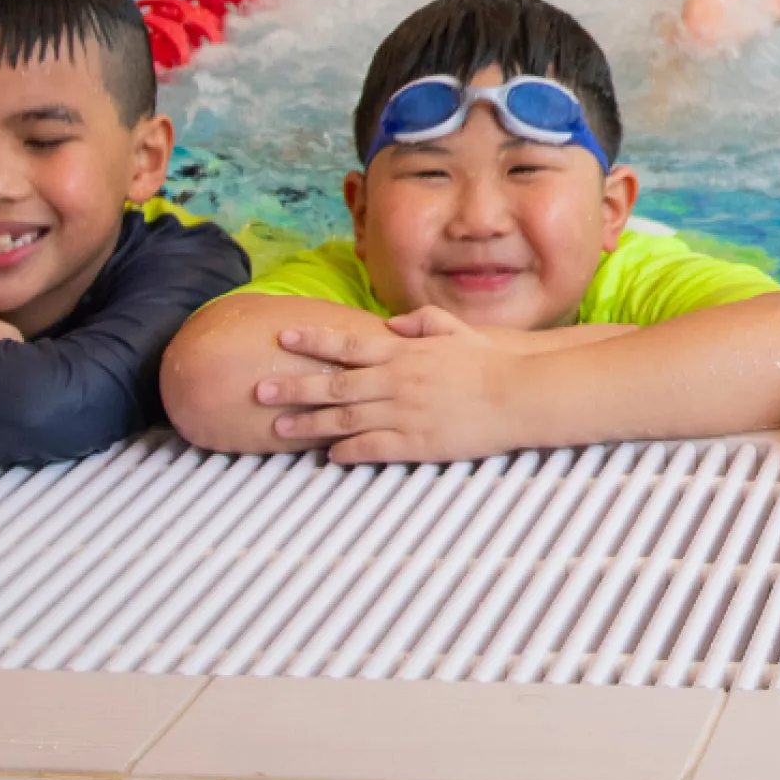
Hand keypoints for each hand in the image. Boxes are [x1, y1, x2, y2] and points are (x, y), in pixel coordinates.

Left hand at [259, 308, 516, 462]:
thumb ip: (421, 323)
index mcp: (403, 352)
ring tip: (278, 429)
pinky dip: (348, 452)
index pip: (347, 344)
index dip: (312, 341)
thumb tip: (391, 325)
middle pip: (334, 384)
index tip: (282, 338)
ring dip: (309, 424)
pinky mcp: (416, 442)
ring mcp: (403, 412)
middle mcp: (396, 380)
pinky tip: (328, 456)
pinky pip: (373, 448)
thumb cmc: (491, 361)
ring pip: (345, 419)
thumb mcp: (456, 331)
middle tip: (260, 390)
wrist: (519, 393)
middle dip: (294, 387)